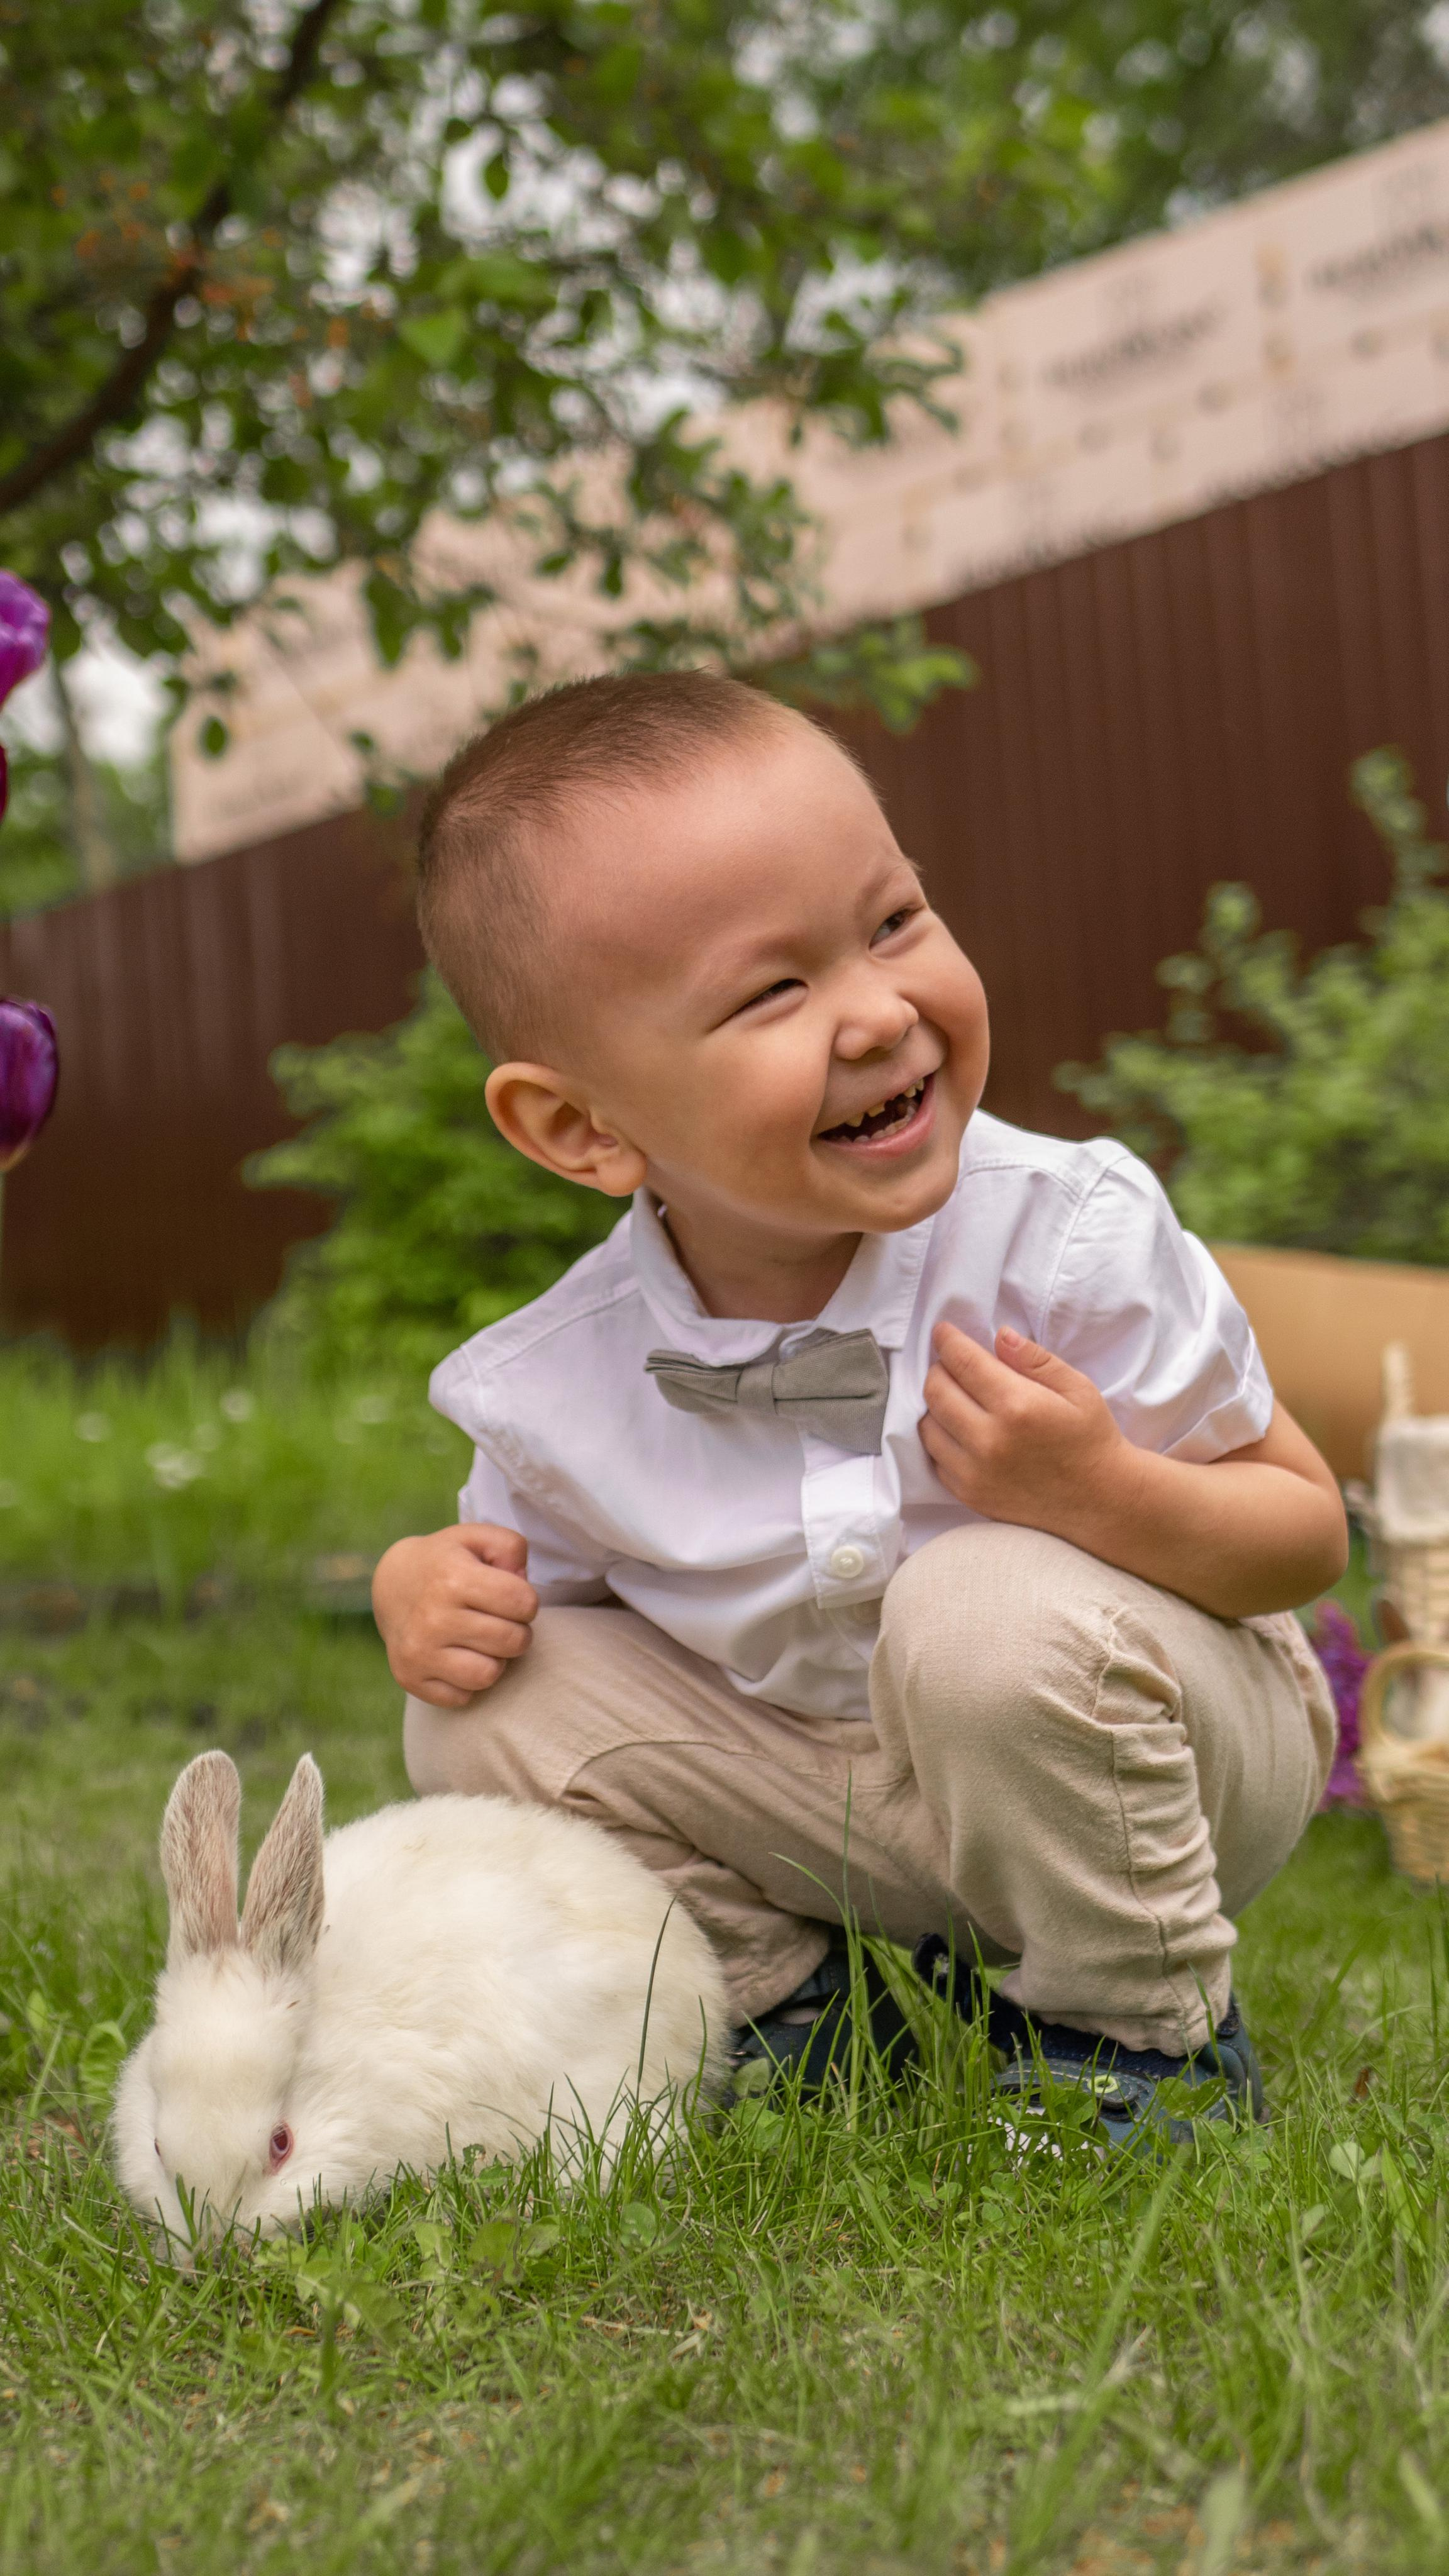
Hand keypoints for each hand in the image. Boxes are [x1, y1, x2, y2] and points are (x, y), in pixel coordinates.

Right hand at [372, 1524, 537, 1708]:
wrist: (392, 1584)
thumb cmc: (448, 1562)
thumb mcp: (477, 1538)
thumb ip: (511, 1547)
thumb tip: (521, 1583)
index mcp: (453, 1578)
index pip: (524, 1603)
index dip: (526, 1600)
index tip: (509, 1596)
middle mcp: (432, 1617)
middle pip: (513, 1642)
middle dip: (516, 1630)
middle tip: (498, 1620)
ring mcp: (418, 1652)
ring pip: (489, 1675)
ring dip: (495, 1659)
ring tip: (481, 1641)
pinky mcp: (410, 1678)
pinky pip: (463, 1697)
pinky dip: (468, 1682)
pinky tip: (458, 1657)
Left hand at [919, 1323, 1134, 1537]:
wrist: (1100, 1502)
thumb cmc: (1091, 1439)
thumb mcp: (1077, 1388)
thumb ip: (1035, 1359)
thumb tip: (1000, 1336)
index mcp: (1018, 1406)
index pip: (963, 1362)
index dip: (948, 1341)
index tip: (942, 1331)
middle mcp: (989, 1439)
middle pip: (937, 1391)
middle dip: (939, 1369)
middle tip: (952, 1364)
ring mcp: (975, 1471)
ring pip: (928, 1425)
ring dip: (936, 1405)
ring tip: (957, 1397)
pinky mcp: (969, 1494)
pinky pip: (935, 1458)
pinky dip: (940, 1438)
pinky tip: (960, 1430)